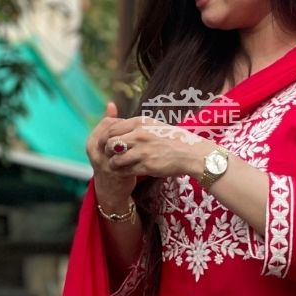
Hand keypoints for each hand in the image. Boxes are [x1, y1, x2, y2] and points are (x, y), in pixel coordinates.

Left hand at [88, 101, 206, 183]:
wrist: (189, 153)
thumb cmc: (172, 139)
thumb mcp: (153, 125)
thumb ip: (137, 126)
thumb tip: (121, 126)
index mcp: (139, 122)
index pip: (112, 127)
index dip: (106, 137)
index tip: (107, 143)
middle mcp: (139, 135)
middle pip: (111, 143)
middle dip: (107, 151)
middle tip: (109, 155)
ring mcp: (142, 151)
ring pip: (116, 158)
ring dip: (113, 164)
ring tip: (116, 166)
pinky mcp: (147, 166)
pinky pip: (126, 171)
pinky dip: (123, 172)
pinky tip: (125, 172)